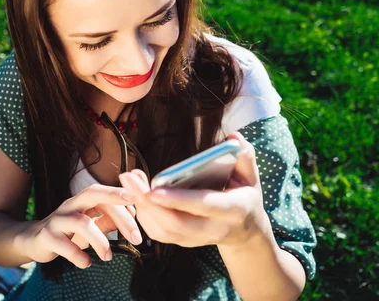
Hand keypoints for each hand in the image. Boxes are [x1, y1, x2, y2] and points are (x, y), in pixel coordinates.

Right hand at [17, 184, 140, 268]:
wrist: (34, 240)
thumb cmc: (68, 232)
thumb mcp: (91, 224)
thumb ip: (109, 218)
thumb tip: (132, 213)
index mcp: (82, 200)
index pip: (103, 192)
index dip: (119, 196)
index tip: (138, 205)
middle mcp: (70, 205)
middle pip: (92, 195)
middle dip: (117, 212)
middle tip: (135, 237)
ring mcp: (57, 219)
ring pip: (82, 223)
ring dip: (100, 241)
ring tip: (108, 256)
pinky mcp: (47, 237)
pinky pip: (65, 245)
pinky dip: (78, 256)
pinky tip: (86, 263)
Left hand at [118, 132, 272, 249]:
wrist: (245, 231)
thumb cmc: (244, 196)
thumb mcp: (251, 177)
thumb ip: (245, 157)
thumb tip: (235, 137)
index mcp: (232, 210)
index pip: (203, 205)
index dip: (178, 199)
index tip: (153, 189)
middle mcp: (212, 229)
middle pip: (175, 223)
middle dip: (148, 202)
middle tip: (128, 178)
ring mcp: (196, 239)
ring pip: (163, 231)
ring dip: (141, 207)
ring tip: (129, 181)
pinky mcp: (183, 242)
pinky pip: (158, 233)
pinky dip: (144, 215)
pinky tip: (136, 194)